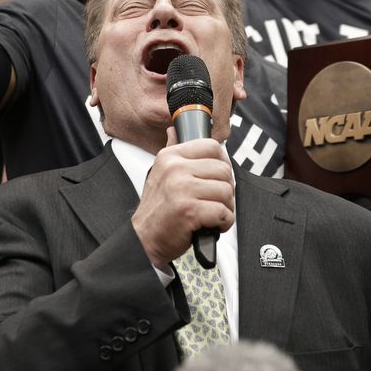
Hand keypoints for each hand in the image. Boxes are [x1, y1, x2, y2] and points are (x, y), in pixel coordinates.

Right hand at [132, 128, 234, 267]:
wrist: (143, 240)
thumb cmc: (157, 209)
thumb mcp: (159, 174)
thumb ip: (172, 152)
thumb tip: (174, 129)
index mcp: (170, 156)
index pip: (212, 146)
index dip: (223, 163)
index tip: (219, 177)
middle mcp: (175, 168)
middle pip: (224, 170)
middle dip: (226, 190)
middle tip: (215, 201)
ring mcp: (181, 189)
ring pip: (226, 191)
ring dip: (226, 208)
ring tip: (212, 215)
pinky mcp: (189, 210)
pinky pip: (223, 212)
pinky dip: (224, 222)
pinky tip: (213, 225)